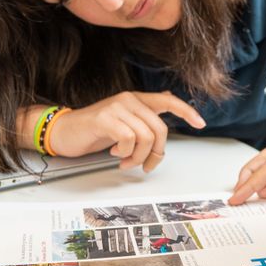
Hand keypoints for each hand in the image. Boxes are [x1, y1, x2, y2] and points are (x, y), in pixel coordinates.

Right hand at [47, 92, 204, 171]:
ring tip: (126, 161)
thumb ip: (144, 116)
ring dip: (138, 157)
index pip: (168, 100)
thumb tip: (167, 105)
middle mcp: (129, 99)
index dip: (187, 112)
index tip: (200, 124)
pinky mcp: (105, 118)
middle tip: (145, 165)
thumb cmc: (95, 130)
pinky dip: (125, 153)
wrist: (64, 132)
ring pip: (146, 137)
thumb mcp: (124, 123)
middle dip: (156, 153)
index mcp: (136, 100)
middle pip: (160, 129)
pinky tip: (115, 153)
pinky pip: (128, 139)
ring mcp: (117, 107)